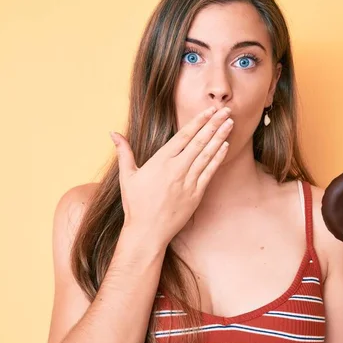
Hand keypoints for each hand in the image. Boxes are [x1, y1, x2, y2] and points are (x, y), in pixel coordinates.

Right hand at [109, 106, 232, 246]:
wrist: (147, 232)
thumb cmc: (135, 204)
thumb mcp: (127, 176)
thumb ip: (124, 152)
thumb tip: (113, 132)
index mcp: (160, 161)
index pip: (183, 136)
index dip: (198, 121)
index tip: (209, 110)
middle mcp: (176, 169)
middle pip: (199, 141)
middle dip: (213, 124)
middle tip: (226, 110)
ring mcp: (188, 181)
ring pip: (207, 154)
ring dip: (219, 137)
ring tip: (229, 123)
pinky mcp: (196, 194)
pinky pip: (209, 172)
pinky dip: (218, 158)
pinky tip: (225, 146)